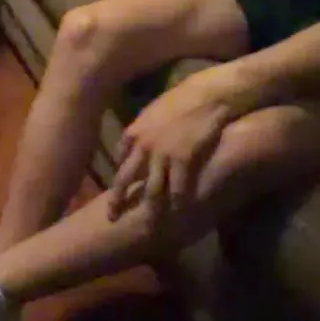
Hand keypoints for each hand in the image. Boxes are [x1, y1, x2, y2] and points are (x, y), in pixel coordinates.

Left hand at [107, 68, 257, 220]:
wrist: (208, 94)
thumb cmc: (184, 98)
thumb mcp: (155, 110)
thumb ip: (145, 127)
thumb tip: (140, 137)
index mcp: (134, 132)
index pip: (120, 159)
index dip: (119, 176)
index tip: (117, 189)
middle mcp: (143, 146)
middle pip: (125, 179)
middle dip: (117, 199)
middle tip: (111, 217)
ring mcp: (162, 154)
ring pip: (151, 190)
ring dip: (149, 210)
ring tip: (147, 227)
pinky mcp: (183, 160)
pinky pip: (178, 188)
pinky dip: (177, 204)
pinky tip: (178, 215)